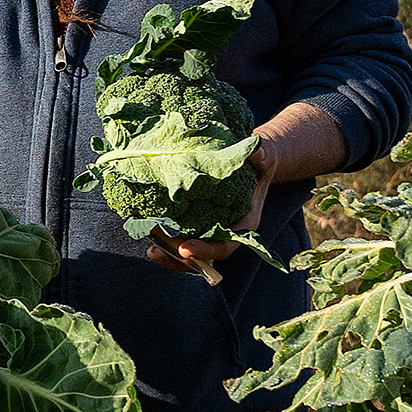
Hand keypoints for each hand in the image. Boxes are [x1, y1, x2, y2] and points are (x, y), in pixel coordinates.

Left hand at [146, 151, 273, 276]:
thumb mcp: (264, 158)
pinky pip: (181, 237)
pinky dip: (165, 240)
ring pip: (191, 253)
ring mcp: (211, 229)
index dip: (207, 250)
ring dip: (170, 255)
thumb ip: (262, 157)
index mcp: (244, 223)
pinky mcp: (197, 221)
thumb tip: (257, 152)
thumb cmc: (260, 161)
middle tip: (158, 253)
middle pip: (204, 257)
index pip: (226, 245)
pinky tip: (147, 234)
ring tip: (151, 252)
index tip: (187, 248)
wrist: (254, 162)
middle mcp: (226, 231)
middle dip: (181, 259)